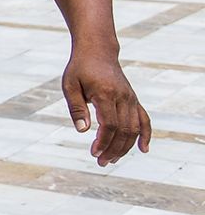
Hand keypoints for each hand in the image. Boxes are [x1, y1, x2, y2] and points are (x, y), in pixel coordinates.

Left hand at [63, 48, 151, 165]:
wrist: (97, 51)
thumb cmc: (80, 69)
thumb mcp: (70, 85)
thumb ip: (76, 108)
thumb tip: (82, 131)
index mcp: (106, 94)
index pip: (110, 125)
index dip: (104, 142)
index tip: (94, 153)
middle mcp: (123, 97)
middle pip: (124, 130)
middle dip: (113, 149)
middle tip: (101, 162)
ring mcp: (131, 98)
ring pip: (135, 128)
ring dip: (125, 147)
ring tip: (111, 160)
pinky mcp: (133, 99)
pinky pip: (144, 119)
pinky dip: (145, 134)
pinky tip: (143, 149)